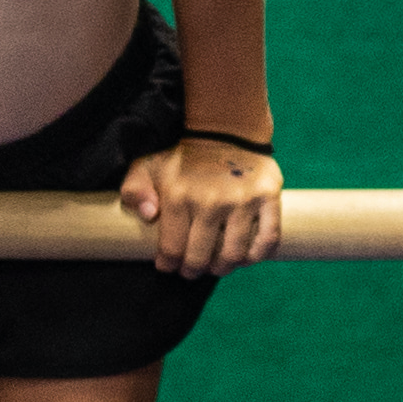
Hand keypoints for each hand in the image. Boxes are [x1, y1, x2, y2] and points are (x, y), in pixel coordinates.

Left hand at [118, 137, 282, 278]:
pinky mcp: (268, 198)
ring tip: (216, 266)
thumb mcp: (147, 167)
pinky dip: (256, 255)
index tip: (169, 265)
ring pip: (234, 255)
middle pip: (201, 258)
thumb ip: (134, 191)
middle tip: (191, 269)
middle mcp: (211, 201)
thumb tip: (147, 215)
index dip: (169, 264)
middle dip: (192, 270)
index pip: (172, 249)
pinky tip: (245, 257)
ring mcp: (242, 201)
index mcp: (178, 196)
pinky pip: (268, 239)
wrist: (225, 130)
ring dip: (222, 268)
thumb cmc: (183, 158)